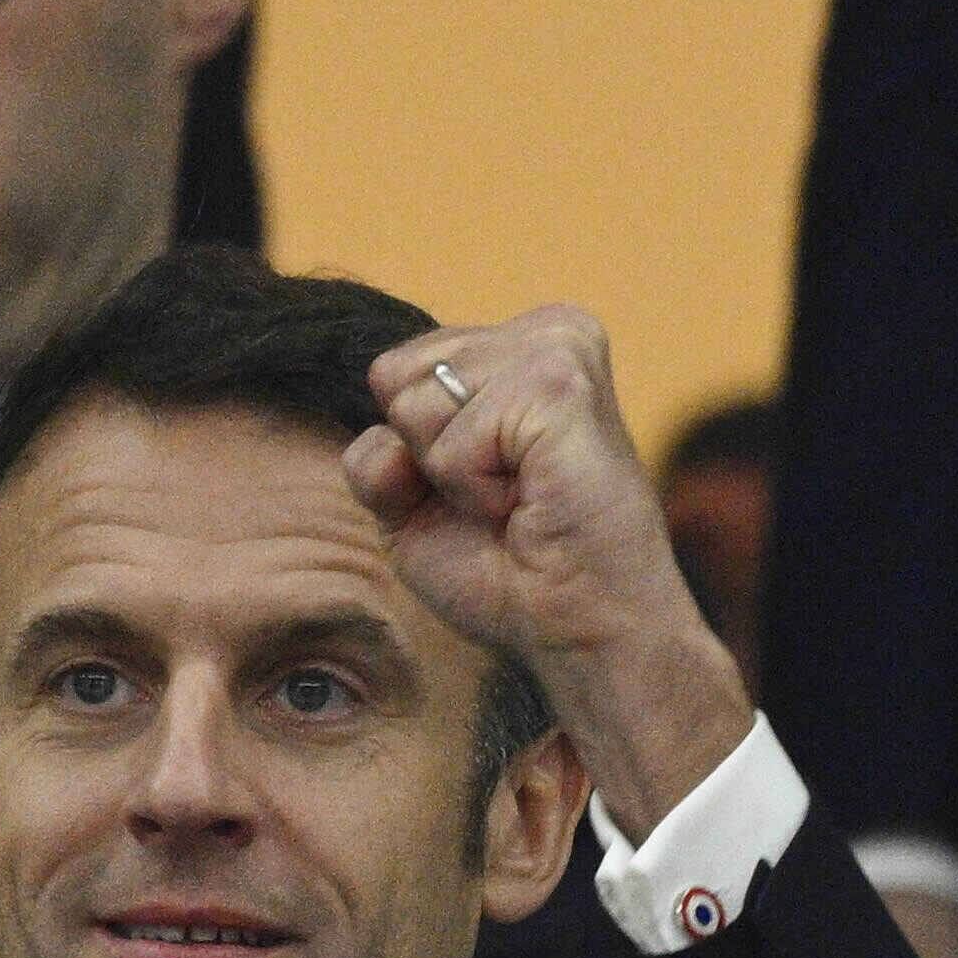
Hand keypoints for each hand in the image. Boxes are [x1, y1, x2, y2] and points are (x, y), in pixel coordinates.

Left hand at [347, 307, 758, 832]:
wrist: (578, 626)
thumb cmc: (508, 570)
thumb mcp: (413, 507)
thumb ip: (378, 456)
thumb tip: (384, 437)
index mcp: (520, 343)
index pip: (391, 370)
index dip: (411, 451)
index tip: (482, 487)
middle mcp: (547, 330)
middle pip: (393, 377)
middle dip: (425, 455)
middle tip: (501, 497)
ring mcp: (558, 348)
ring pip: (414, 404)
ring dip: (451, 475)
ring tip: (518, 498)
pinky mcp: (560, 385)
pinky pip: (450, 442)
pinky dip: (470, 489)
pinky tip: (528, 500)